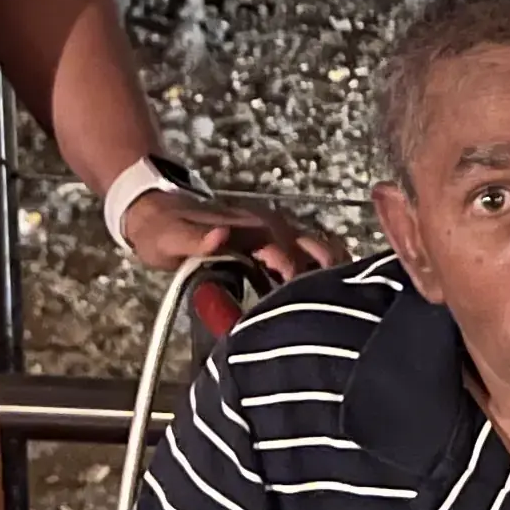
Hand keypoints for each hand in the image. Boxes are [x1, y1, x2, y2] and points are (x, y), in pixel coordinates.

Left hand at [120, 185, 344, 286]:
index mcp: (245, 228)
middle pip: (307, 246)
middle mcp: (265, 225)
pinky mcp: (271, 237)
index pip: (280, 250)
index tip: (303, 296)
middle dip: (324, 270)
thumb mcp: (169, 237)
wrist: (157, 210)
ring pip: (312, 243)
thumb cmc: (163, 231)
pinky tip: (339, 279)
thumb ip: (195, 240)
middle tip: (339, 299)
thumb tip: (221, 237)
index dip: (294, 272)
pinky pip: (307, 245)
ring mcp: (271, 229)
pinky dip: (325, 259)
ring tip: (352, 292)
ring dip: (332, 264)